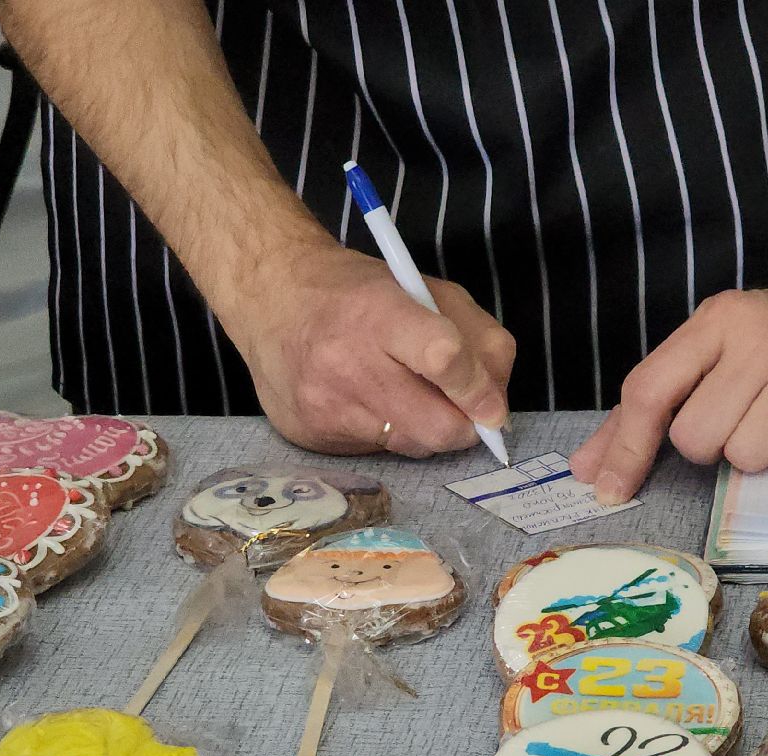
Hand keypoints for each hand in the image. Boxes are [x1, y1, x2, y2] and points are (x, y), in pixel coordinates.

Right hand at [226, 239, 514, 455]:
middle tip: (461, 411)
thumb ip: (477, 336)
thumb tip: (497, 402)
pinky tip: (367, 402)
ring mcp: (326, 405)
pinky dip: (388, 434)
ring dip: (425, 429)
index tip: (493, 408)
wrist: (271, 299)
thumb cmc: (357, 293)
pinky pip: (377, 452)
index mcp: (380, 312)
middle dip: (463, 426)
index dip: (479, 390)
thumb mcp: (425, 290)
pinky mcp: (311, 435)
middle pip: (436, 426)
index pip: (445, 358)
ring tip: (405, 394)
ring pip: (412, 446)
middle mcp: (348, 362)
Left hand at [570, 272, 767, 503]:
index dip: (626, 448)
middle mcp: (761, 336)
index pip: (649, 389)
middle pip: (697, 437)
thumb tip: (588, 469)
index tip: (609, 491)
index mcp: (717, 321)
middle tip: (745, 420)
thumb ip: (649, 407)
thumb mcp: (714, 351)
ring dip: (762, 455)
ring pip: (747, 457)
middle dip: (714, 447)